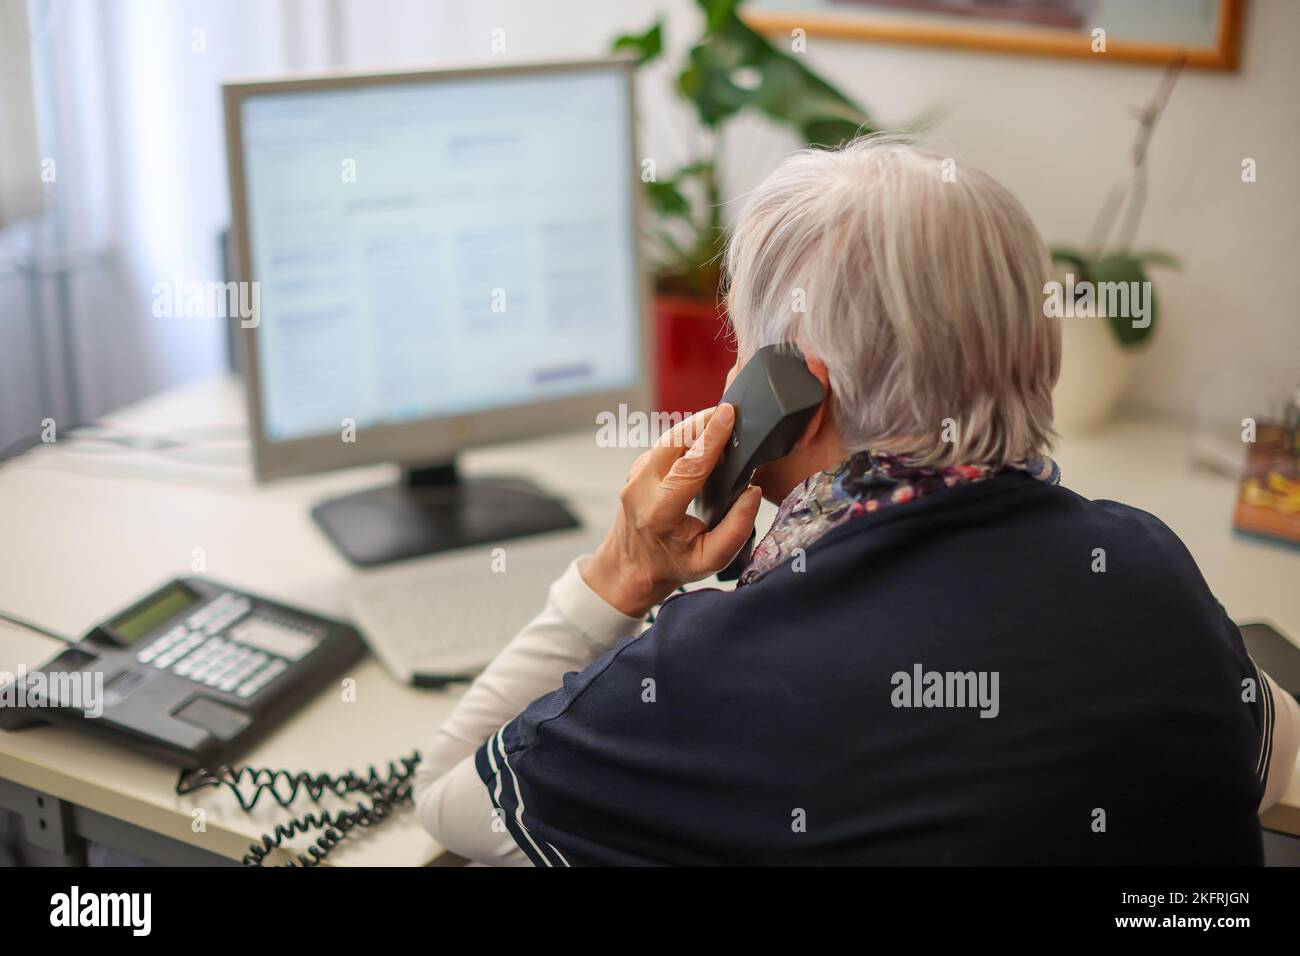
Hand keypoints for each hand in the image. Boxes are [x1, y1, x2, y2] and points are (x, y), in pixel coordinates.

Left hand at [582, 403, 763, 616]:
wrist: (630, 568)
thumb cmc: (671, 564)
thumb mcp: (710, 559)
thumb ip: (736, 529)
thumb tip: (753, 492)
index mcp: (659, 511)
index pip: (689, 465)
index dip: (712, 437)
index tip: (729, 415)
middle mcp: (641, 488)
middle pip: (674, 441)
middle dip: (702, 421)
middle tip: (730, 412)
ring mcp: (635, 476)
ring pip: (668, 439)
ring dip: (694, 427)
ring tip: (722, 423)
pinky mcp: (637, 469)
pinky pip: (664, 446)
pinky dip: (686, 438)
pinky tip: (705, 441)